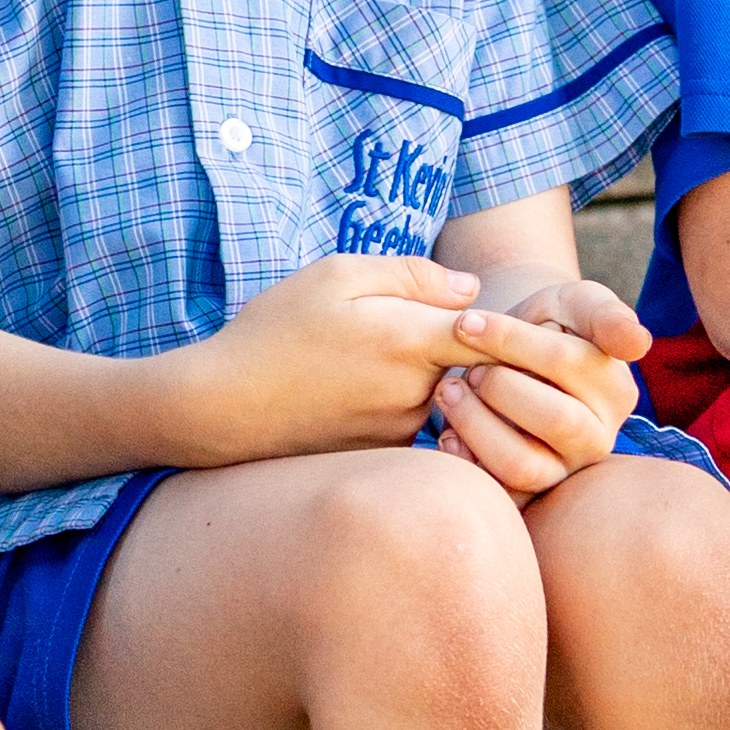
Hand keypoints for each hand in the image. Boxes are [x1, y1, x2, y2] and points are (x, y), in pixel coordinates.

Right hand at [173, 257, 500, 459]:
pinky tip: (351, 387)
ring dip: (423, 373)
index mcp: (410, 341)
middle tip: (401, 323)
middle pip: (470, 364)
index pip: (495, 337)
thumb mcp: (336, 275)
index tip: (496, 315)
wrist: (224, 406)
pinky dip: (398, 401)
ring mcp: (401, 430)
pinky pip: (413, 420)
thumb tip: (471, 291)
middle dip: (454, 342)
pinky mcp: (384, 455)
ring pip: (441, 392)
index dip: (506, 323)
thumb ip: (413, 275)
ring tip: (362, 357)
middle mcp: (416, 393)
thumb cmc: (276, 330)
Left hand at [433, 273, 647, 500]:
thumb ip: (605, 315)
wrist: (513, 360)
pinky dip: (464, 461)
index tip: (469, 322)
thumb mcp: (576, 304)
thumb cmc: (549, 325)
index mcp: (616, 389)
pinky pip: (494, 493)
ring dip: (475, 423)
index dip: (510, 339)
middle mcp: (598, 438)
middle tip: (469, 368)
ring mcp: (563, 471)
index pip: (566, 361)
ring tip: (451, 392)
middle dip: (498, 386)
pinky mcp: (528, 496)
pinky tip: (450, 433)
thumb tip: (638, 343)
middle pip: (555, 419)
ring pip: (522, 464)